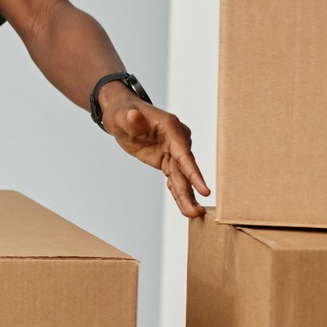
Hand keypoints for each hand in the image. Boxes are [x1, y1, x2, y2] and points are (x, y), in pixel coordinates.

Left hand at [101, 90, 211, 217]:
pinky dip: (179, 192)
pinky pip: (174, 178)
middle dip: (192, 190)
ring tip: (193, 214)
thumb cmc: (123, 113)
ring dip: (187, 196)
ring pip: (181, 177)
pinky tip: (186, 207)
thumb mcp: (122, 116)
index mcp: (171, 127)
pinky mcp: (167, 160)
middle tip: (197, 211)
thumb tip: (133, 116)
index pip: (184, 154)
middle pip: (186, 169)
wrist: (122, 115)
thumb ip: (130, 120)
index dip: (194, 173)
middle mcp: (177, 140)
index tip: (205, 190)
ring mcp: (173, 151)